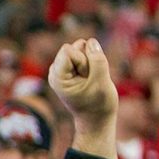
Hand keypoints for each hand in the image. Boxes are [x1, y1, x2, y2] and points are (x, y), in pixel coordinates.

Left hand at [47, 38, 116, 158]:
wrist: (96, 118)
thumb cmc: (98, 104)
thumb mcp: (101, 82)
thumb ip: (97, 60)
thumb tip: (91, 41)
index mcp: (57, 78)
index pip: (68, 50)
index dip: (83, 61)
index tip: (85, 78)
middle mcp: (56, 71)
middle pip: (75, 47)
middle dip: (87, 59)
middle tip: (89, 79)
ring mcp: (64, 69)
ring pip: (82, 48)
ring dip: (91, 61)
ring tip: (90, 79)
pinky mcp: (72, 67)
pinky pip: (87, 52)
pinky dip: (92, 62)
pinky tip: (90, 77)